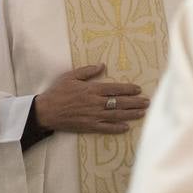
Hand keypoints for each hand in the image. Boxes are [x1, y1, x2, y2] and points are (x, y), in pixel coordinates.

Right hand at [32, 64, 147, 134]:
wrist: (46, 111)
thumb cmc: (58, 92)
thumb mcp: (71, 76)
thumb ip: (87, 71)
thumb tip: (103, 65)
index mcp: (92, 90)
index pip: (114, 89)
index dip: (128, 89)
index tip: (138, 89)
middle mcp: (95, 103)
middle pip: (119, 102)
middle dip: (135, 102)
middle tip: (147, 102)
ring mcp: (93, 116)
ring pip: (116, 115)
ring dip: (131, 114)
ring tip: (142, 113)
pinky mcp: (89, 126)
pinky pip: (106, 128)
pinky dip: (117, 128)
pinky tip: (126, 127)